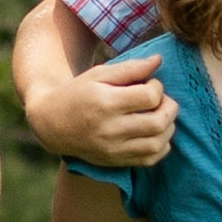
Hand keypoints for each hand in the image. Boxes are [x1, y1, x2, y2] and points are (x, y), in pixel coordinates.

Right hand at [32, 43, 176, 168]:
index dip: (157, 86)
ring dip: (168, 127)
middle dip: (170, 107)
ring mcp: (113, 149)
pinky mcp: (116, 161)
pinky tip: (154, 133)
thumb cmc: (78, 93)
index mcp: (106, 103)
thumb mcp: (99, 74)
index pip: (150, 97)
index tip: (150, 83)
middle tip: (162, 100)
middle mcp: (110, 129)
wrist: (52, 124)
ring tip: (160, 115)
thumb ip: (130, 68)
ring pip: (158, 144)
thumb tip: (159, 60)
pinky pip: (150, 159)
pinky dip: (161, 146)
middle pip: (158, 122)